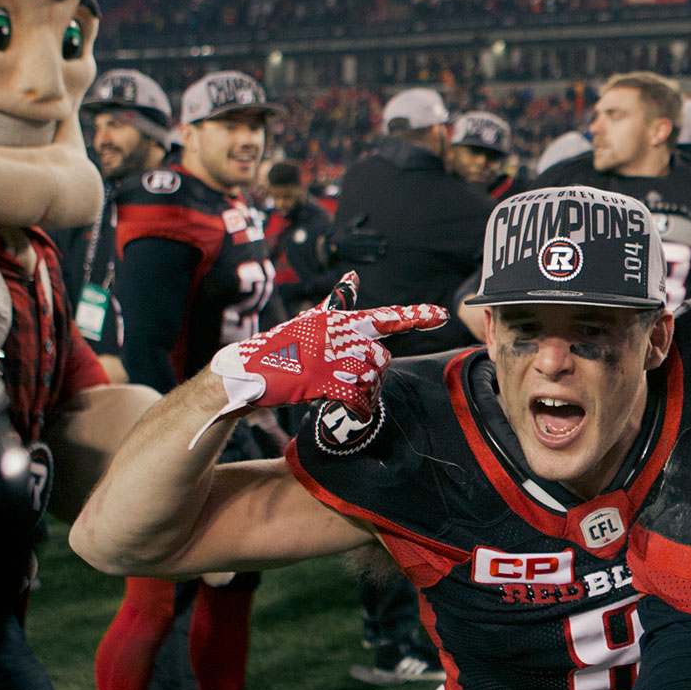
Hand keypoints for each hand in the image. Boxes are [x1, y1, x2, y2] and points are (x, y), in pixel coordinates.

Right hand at [205, 278, 447, 425]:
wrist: (246, 372)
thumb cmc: (282, 347)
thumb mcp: (311, 321)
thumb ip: (336, 303)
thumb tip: (353, 277)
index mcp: (339, 319)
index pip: (385, 316)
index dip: (416, 315)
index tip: (443, 313)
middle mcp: (338, 334)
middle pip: (381, 358)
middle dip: (372, 374)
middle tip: (348, 382)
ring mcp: (330, 358)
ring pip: (371, 378)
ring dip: (364, 392)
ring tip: (343, 394)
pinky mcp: (322, 381)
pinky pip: (357, 399)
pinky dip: (360, 409)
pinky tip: (352, 411)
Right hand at [324, 216, 387, 266]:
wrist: (327, 246)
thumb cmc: (339, 235)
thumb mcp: (347, 227)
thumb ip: (358, 221)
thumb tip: (366, 214)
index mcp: (351, 234)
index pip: (364, 235)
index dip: (374, 235)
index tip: (383, 236)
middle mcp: (350, 242)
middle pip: (365, 243)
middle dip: (375, 244)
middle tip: (386, 244)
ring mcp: (349, 251)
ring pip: (363, 251)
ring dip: (373, 252)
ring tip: (383, 252)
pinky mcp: (348, 258)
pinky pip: (357, 259)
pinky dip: (365, 260)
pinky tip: (373, 260)